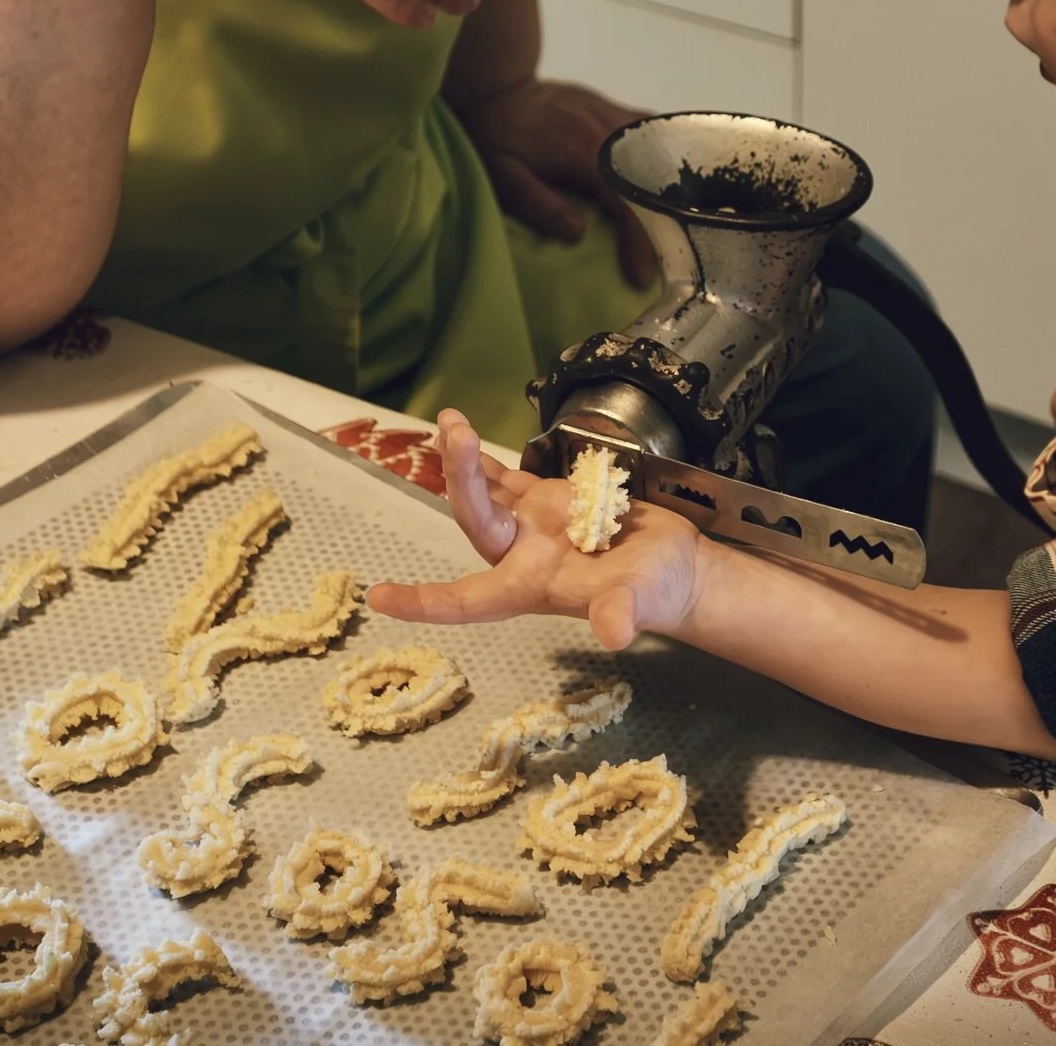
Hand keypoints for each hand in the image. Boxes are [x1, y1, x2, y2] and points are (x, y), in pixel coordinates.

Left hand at [366, 411, 705, 646]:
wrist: (676, 567)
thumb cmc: (656, 591)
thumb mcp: (642, 599)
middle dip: (460, 481)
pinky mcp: (548, 501)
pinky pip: (504, 479)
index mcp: (530, 586)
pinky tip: (461, 435)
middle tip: (454, 434)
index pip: (467, 601)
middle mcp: (521, 557)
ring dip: (463, 462)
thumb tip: (615, 633)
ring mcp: (532, 526)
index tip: (379, 597)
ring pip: (485, 494)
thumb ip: (624, 612)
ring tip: (450, 422)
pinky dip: (482, 460)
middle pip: (476, 521)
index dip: (424, 603)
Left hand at [451, 78, 655, 287]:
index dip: (637, 242)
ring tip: (674, 220)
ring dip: (668, 187)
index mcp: (584, 154)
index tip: (641, 276)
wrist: (495, 85)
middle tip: (667, 255)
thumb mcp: (504, 177)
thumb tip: (579, 232)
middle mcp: (607, 132)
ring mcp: (612, 115)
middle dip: (664, 222)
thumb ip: (539, 205)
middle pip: (652, 181)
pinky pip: (648, 129)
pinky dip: (662, 151)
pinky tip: (667, 172)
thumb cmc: (494, 136)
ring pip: (657, 152)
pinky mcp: (611, 107)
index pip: (625, 203)